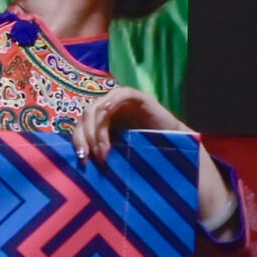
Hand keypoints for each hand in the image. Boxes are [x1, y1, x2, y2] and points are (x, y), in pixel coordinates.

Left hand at [71, 83, 190, 163]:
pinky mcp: (138, 97)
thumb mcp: (119, 153)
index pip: (82, 126)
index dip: (79, 141)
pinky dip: (111, 102)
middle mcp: (110, 108)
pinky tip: (106, 112)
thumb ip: (102, 152)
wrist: (177, 147)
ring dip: (98, 128)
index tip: (84, 161)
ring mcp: (123, 101)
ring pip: (99, 107)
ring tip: (105, 149)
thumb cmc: (148, 152)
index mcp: (102, 121)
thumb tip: (82, 162)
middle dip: (88, 137)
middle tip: (98, 157)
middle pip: (88, 115)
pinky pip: (121, 94)